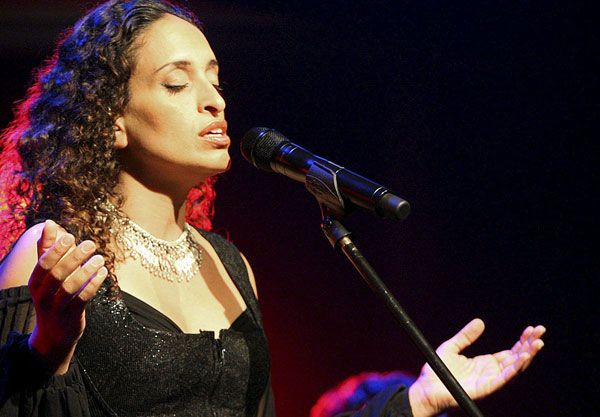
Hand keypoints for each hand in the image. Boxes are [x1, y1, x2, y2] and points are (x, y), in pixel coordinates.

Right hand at [28, 220, 107, 374]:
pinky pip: (83, 298)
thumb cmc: (52, 296)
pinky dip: (93, 284)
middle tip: (91, 244)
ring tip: (100, 258)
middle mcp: (43, 295)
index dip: (56, 249)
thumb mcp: (46, 274)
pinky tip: (103, 272)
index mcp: (35, 282)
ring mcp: (56, 308)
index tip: (71, 236)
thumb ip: (47, 249)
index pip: (43, 263)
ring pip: (70, 287)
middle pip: (57, 273)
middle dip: (74, 257)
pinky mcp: (71, 317)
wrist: (53, 334)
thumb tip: (49, 223)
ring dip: (86, 270)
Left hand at [409, 318, 544, 416]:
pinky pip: (503, 378)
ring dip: (527, 355)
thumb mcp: (452, 347)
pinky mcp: (486, 388)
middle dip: (530, 345)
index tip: (531, 329)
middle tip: (540, 330)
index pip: (510, 351)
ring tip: (538, 342)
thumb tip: (480, 321)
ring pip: (514, 368)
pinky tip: (523, 357)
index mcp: (486, 363)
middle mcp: (491, 372)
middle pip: (516, 357)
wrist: (426, 388)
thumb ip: (466, 336)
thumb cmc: (437, 371)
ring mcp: (490, 380)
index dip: (522, 341)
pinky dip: (514, 368)